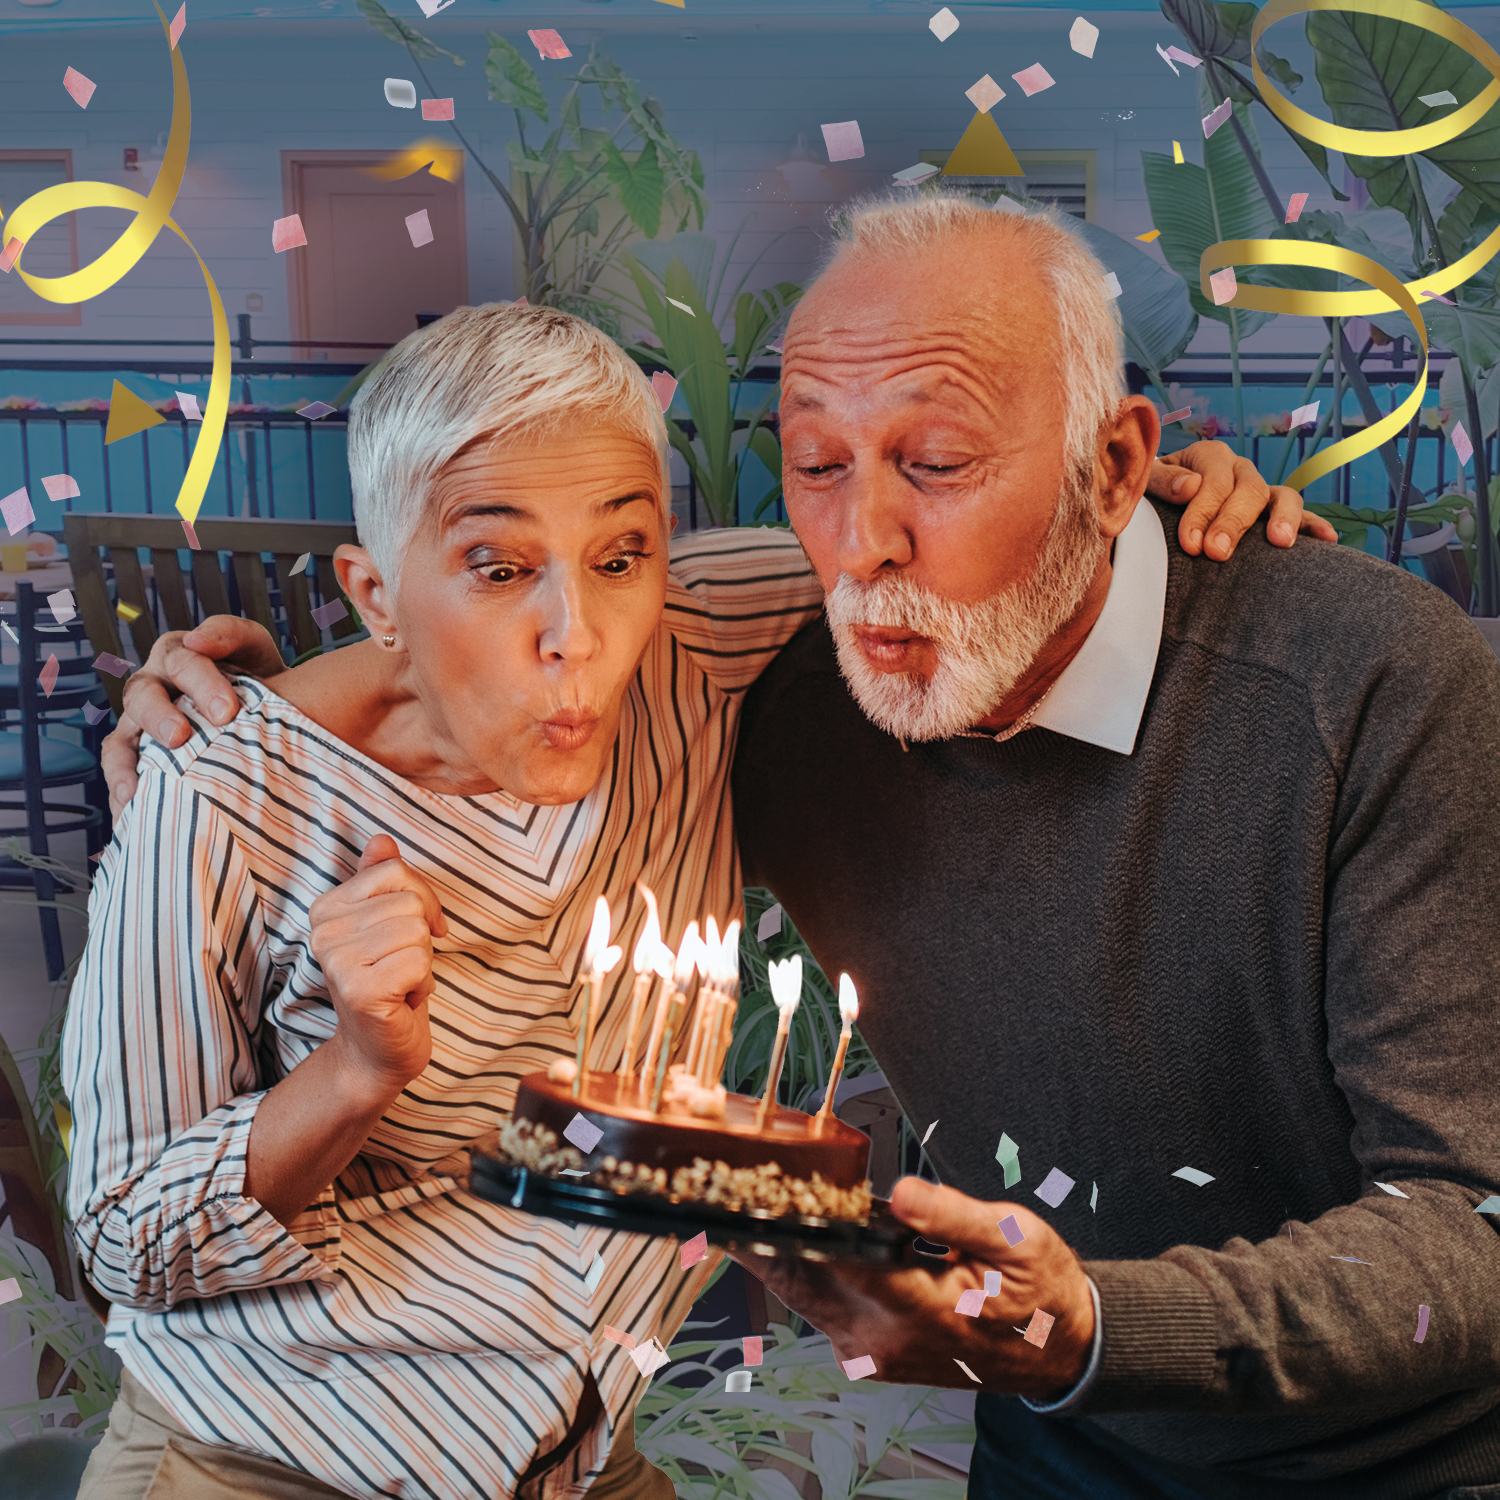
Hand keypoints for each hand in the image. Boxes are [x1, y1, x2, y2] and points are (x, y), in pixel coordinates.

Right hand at [102, 616, 284, 816]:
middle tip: (181, 738)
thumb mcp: (253, 647)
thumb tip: (198, 639)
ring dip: (125, 763)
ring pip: (121, 738)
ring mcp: (141, 723)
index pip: (184, 663)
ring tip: (134, 788)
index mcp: (178, 656)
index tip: (227, 712)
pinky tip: (129, 812)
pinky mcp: (138, 755)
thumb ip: (231, 634)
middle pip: (143, 697)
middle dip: (160, 717)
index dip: (203, 685)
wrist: (273, 712)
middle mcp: (153, 686)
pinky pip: (121, 772)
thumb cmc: (258, 674)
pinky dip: (122, 791)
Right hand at [309, 836, 448, 1097]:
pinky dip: (422, 984)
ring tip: (400, 982)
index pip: (394, 871)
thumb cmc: (391, 982)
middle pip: (409, 901)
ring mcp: (338, 962)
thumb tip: (380, 838)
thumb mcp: (389, 924)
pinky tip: (401, 1001)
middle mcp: (323, 932)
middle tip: (401, 967)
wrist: (378, 1050)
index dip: (422, 901)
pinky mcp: (359, 992)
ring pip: (417, 931)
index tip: (415, 933)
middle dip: (422, 937)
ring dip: (422, 962)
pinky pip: (419, 962)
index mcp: (327, 908)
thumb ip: (381, 879)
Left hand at [730, 1177, 1094, 1397]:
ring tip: (747, 1196)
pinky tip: (791, 1229)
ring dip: (774, 1249)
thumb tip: (901, 1193)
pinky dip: (799, 1267)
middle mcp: (885, 1340)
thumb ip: (954, 1213)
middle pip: (799, 1280)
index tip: (745, 1195)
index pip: (832, 1261)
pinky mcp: (870, 1354)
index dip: (784, 1224)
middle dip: (759, 1233)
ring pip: (802, 1294)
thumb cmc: (1040, 1291)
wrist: (1059, 1352)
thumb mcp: (1015, 1237)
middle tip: (724, 1183)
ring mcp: (873, 1353)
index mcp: (921, 1310)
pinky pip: (819, 1306)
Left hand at [1148, 440, 1337, 559]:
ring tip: (1279, 542)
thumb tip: (1191, 486)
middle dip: (1233, 523)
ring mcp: (1260, 491)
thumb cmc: (1152, 496)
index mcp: (1209, 456)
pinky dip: (1315, 526)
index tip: (1191, 544)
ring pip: (1282, 497)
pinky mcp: (1273, 513)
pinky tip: (1328, 540)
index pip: (1213, 481)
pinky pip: (1302, 516)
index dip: (1203, 511)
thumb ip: (1163, 481)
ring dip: (1283, 519)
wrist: (1158, 505)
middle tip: (1217, 553)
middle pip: (1248, 491)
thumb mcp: (1146, 482)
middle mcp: (1239, 470)